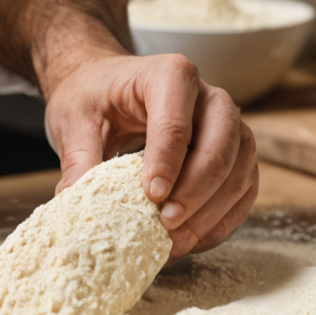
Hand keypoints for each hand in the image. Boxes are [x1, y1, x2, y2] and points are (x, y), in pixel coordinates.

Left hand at [43, 51, 257, 258]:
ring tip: (176, 240)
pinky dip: (223, 220)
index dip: (168, 162)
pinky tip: (194, 239)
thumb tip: (72, 203)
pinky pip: (243, 189)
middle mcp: (207, 95)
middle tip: (166, 223)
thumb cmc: (94, 96)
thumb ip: (77, 158)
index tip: (152, 196)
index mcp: (169, 75)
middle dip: (197, 190)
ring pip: (240, 168)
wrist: (105, 87)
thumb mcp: (74, 119)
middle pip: (221, 143)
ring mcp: (228, 124)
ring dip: (213, 210)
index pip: (177, 121)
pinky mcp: (234, 154)